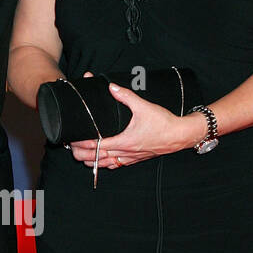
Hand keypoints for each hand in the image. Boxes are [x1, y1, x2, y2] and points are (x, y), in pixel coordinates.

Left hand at [68, 75, 197, 169]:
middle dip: (82, 155)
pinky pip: (117, 165)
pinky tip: (102, 162)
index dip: (83, 144)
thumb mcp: (144, 106)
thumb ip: (126, 96)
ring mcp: (130, 157)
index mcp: (124, 141)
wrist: (180, 135)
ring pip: (106, 164)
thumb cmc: (163, 123)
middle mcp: (125, 152)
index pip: (97, 145)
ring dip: (93, 162)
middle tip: (72, 149)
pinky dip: (106, 164)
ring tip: (81, 157)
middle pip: (97, 159)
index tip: (73, 140)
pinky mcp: (136, 158)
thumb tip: (111, 87)